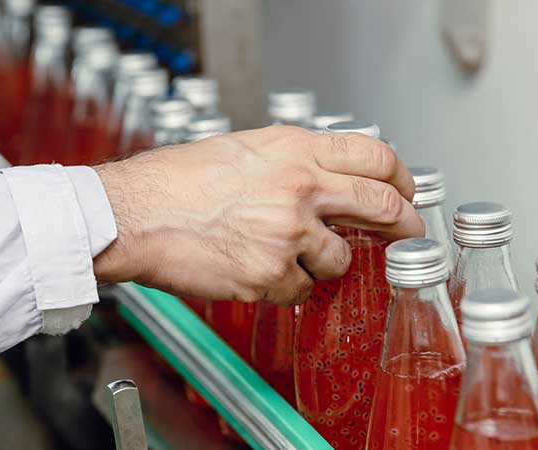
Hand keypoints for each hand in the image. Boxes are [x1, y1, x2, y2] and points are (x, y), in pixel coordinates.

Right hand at [93, 125, 423, 305]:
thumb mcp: (239, 150)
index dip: (400, 178)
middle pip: (382, 206)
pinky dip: (285, 287)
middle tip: (406, 235)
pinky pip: (299, 290)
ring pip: (340, 260)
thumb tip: (321, 179)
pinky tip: (253, 271)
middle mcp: (299, 188)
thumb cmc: (170, 182)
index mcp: (292, 150)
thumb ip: (287, 161)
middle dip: (403, 225)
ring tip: (284, 256)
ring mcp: (288, 234)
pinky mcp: (269, 275)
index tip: (405, 192)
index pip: (374, 157)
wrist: (131, 214)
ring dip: (323, 263)